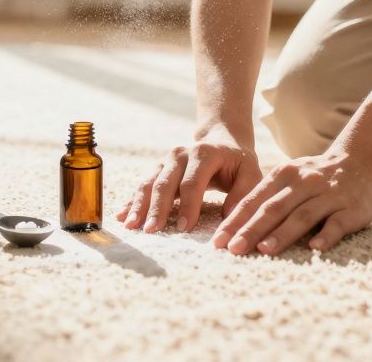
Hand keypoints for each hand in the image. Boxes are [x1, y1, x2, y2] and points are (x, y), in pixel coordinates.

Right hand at [117, 125, 261, 233]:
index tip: (183, 228)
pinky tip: (121, 216)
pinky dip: (132, 201)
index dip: (188, 206)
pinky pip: (142, 185)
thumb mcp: (250, 173)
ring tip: (131, 226)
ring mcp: (166, 160)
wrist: (221, 140)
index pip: (193, 182)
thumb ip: (243, 194)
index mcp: (204, 154)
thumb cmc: (238, 163)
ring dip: (139, 206)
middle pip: (165, 183)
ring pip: (149, 183)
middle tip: (151, 231)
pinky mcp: (158, 168)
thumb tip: (230, 220)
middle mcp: (180, 154)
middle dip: (157, 208)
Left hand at [212, 146, 371, 255]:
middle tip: (233, 249)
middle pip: (273, 208)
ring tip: (264, 250)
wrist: (362, 161)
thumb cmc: (316, 177)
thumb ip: (267, 197)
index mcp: (284, 175)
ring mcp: (328, 195)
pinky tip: (314, 248)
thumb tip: (234, 226)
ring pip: (302, 215)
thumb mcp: (289, 177)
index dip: (235, 220)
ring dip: (282, 233)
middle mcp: (304, 183)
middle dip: (251, 229)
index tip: (218, 240)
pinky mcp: (352, 208)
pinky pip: (337, 223)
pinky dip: (326, 235)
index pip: (254, 200)